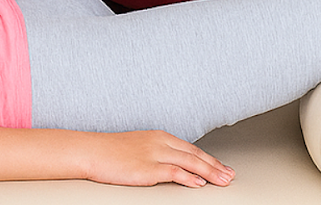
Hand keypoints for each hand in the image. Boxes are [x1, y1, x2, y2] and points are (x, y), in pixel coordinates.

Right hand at [81, 130, 234, 187]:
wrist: (91, 150)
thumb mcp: (138, 146)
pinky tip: (199, 184)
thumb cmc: (110, 151)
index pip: (191, 148)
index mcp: (160, 136)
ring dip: (210, 172)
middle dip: (215, 166)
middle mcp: (161, 143)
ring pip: (190, 162)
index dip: (209, 159)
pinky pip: (174, 172)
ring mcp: (155, 154)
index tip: (221, 166)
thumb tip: (171, 164)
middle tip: (230, 174)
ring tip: (223, 180)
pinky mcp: (147, 167)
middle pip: (195, 154)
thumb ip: (156, 153)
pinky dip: (189, 178)